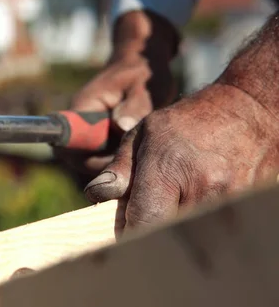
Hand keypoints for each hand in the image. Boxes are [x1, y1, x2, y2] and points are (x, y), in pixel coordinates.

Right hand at [56, 11, 178, 178]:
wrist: (141, 62)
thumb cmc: (139, 70)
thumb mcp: (141, 84)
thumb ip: (134, 105)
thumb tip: (121, 126)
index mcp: (83, 108)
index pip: (68, 142)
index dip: (84, 157)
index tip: (112, 159)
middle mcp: (82, 122)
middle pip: (80, 157)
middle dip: (104, 162)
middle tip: (133, 157)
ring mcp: (92, 130)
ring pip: (94, 158)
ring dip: (114, 159)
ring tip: (139, 149)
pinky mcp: (103, 134)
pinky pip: (106, 154)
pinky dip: (121, 155)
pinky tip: (140, 147)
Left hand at [84, 83, 278, 230]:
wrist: (247, 110)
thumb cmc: (188, 120)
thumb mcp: (144, 133)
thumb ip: (119, 168)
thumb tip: (96, 194)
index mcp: (170, 169)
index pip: (143, 221)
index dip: (129, 232)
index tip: (123, 230)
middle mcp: (202, 189)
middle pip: (165, 233)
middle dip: (151, 229)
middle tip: (145, 215)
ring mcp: (229, 200)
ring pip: (190, 234)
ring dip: (176, 226)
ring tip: (174, 200)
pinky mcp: (245, 205)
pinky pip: (211, 226)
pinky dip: (198, 221)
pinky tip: (193, 200)